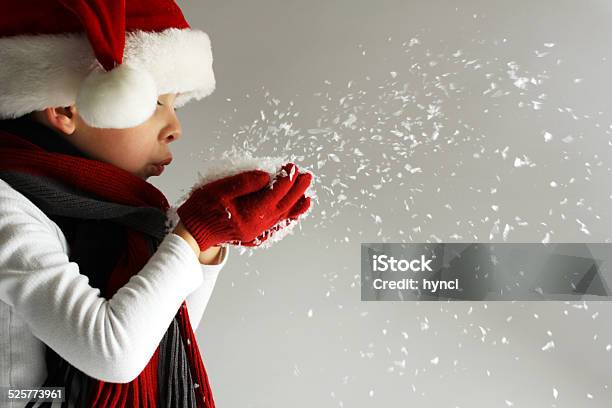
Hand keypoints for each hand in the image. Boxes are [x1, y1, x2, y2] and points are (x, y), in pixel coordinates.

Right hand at [177, 163, 311, 250]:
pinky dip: (287, 218)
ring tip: (307, 194)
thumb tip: (267, 176)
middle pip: (283, 206)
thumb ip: (244, 182)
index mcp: (249, 214)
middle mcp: (257, 226)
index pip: (275, 194)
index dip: (286, 179)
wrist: (192, 232)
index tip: (292, 166)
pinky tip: (293, 211)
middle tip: (307, 176)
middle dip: (297, 190)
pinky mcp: (254, 236)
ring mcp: (256, 233)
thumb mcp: (219, 189)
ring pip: (282, 217)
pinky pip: (276, 225)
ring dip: (295, 204)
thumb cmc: (202, 208)